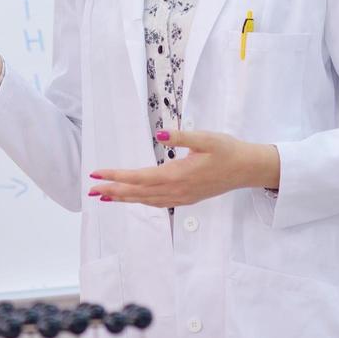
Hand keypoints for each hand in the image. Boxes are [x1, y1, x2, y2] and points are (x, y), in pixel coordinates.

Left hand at [87, 130, 279, 207]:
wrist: (248, 169)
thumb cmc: (227, 150)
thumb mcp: (206, 138)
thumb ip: (181, 137)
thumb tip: (160, 134)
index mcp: (178, 174)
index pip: (139, 177)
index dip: (117, 176)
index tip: (97, 174)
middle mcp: (177, 190)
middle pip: (138, 193)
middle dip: (113, 191)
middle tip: (91, 190)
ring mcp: (182, 197)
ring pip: (147, 201)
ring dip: (124, 199)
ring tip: (104, 197)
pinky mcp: (188, 199)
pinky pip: (158, 203)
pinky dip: (141, 202)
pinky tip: (133, 199)